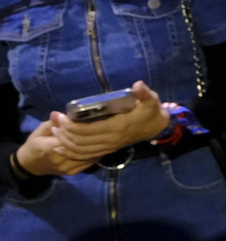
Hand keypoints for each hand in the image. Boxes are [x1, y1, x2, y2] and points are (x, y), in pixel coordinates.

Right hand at [15, 119, 96, 176]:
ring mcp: (67, 168)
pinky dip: (96, 154)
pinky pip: (88, 163)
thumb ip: (53, 123)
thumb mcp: (41, 130)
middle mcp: (59, 160)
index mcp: (49, 148)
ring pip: (86, 156)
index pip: (69, 138)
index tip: (87, 120)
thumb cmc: (35, 144)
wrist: (31, 164)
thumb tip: (59, 113)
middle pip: (80, 147)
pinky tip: (101, 146)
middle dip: (91, 137)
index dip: (78, 129)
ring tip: (104, 135)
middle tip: (102, 127)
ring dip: (97, 146)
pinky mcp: (72, 172)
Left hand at [48, 81, 168, 160]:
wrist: (158, 127)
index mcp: (117, 127)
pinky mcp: (107, 150)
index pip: (88, 130)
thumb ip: (144, 93)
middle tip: (54, 121)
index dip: (71, 126)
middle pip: (80, 141)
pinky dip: (71, 153)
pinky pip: (86, 156)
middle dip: (64, 133)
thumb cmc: (151, 111)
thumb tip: (138, 84)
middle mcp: (110, 140)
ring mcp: (108, 147)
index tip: (60, 116)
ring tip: (54, 132)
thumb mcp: (151, 99)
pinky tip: (60, 148)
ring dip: (65, 143)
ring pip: (81, 150)